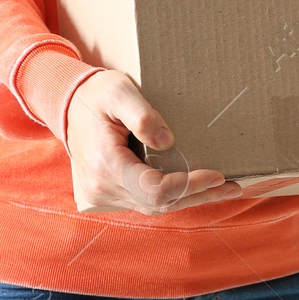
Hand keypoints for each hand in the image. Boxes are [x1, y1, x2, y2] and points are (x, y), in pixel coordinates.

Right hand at [64, 70, 242, 214]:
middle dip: (198, 195)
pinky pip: (144, 202)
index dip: (189, 185)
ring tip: (222, 190)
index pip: (155, 189)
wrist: (66, 106)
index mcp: (106, 163)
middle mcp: (103, 187)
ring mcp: (103, 194)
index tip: (217, 174)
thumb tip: (167, 140)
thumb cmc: (95, 94)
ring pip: (153, 208)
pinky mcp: (108, 193)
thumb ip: (141, 114)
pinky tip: (194, 190)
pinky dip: (172, 198)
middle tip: (232, 185)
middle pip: (159, 204)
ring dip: (188, 199)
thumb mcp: (118, 91)